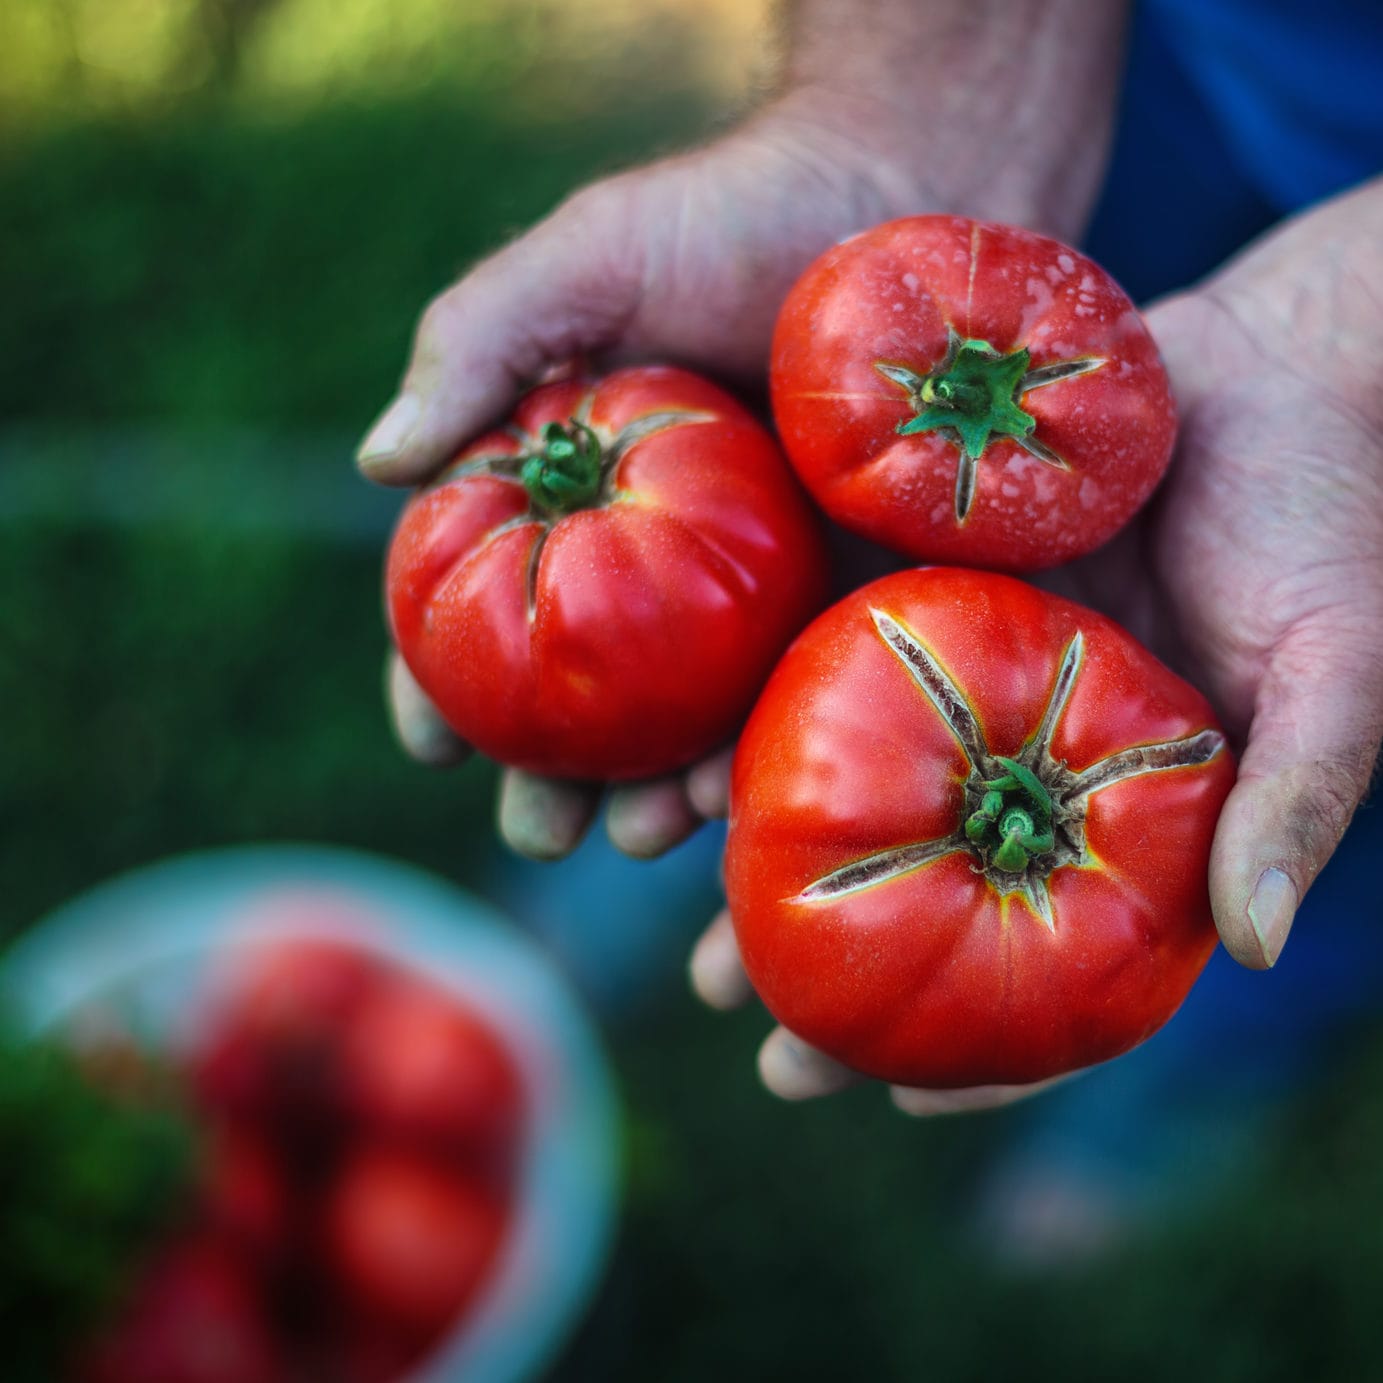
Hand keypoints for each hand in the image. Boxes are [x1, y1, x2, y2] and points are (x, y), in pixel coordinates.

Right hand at [358, 0, 1126, 859]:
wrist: (921, 196)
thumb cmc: (741, 214)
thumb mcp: (592, 260)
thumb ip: (479, 343)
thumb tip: (379, 463)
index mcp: (586, 491)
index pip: (494, 599)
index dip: (449, 676)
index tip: (431, 742)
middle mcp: (666, 558)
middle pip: (593, 689)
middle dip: (554, 774)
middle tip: (539, 832)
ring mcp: (765, 590)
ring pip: (695, 721)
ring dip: (659, 793)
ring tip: (638, 838)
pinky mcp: (861, 595)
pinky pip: (805, 693)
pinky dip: (768, 752)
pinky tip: (744, 795)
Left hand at [695, 175, 1382, 1107]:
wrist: (1276, 367)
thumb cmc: (1330, 524)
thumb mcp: (1339, 669)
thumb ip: (1296, 799)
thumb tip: (1253, 944)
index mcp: (1115, 802)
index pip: (1041, 949)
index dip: (979, 1036)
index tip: (892, 1096)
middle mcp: (1020, 747)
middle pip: (909, 874)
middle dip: (819, 949)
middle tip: (731, 1011)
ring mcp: (957, 661)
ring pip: (839, 770)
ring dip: (748, 829)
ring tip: (659, 884)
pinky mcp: (910, 567)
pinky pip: (818, 642)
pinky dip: (754, 701)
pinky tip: (685, 751)